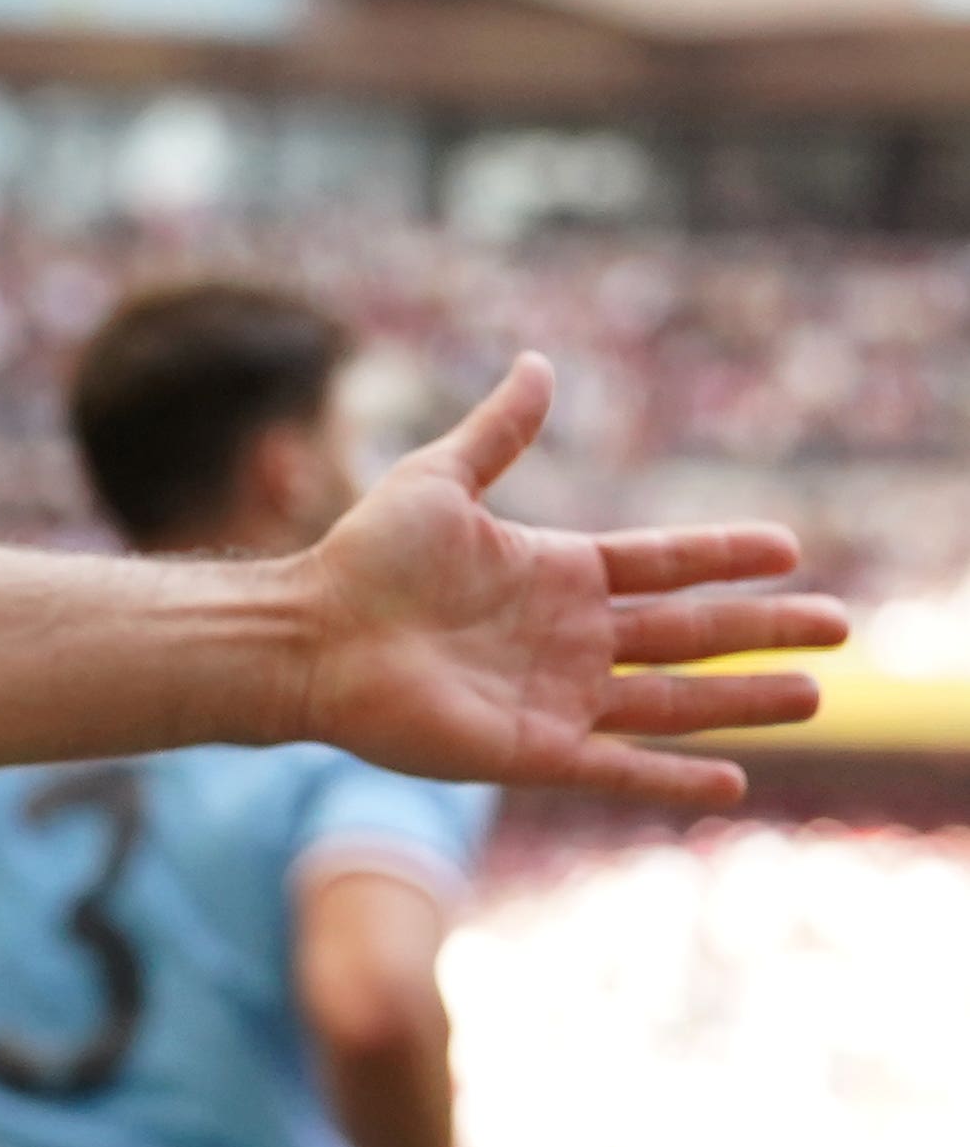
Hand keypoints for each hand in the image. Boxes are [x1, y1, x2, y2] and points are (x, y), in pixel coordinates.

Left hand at [294, 356, 843, 804]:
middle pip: (689, 635)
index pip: (662, 563)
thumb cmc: (363, 558)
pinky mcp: (530, 752)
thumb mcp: (439, 479)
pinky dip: (672, 779)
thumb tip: (538, 364)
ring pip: (673, 703)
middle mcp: (568, 638)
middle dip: (763, 631)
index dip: (724, 556)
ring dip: (743, 701)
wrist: (307, 635)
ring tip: (814, 696)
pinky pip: (617, 769)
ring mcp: (555, 697)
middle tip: (839, 627)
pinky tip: (731, 782)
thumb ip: (499, 431)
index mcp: (555, 573)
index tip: (788, 547)